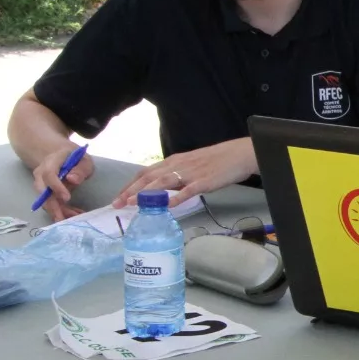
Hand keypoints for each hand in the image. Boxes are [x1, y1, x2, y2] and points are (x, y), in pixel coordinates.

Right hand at [31, 146, 96, 222]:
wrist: (61, 155)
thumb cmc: (75, 157)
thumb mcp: (83, 159)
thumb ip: (80, 169)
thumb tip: (72, 179)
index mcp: (51, 161)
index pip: (49, 174)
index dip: (56, 187)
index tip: (67, 198)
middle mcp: (41, 174)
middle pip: (43, 192)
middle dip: (53, 207)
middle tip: (64, 219)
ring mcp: (41, 184)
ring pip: (46, 201)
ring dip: (60, 212)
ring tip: (76, 217)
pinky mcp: (46, 193)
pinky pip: (52, 204)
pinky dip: (62, 211)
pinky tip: (74, 215)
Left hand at [112, 138, 257, 208]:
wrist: (241, 153)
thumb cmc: (219, 159)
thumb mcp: (192, 164)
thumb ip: (177, 174)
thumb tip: (164, 189)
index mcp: (175, 160)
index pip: (146, 172)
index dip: (130, 184)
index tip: (118, 197)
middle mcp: (179, 165)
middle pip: (149, 177)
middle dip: (131, 190)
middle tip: (116, 204)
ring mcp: (191, 173)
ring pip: (163, 182)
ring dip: (145, 193)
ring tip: (132, 204)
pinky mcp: (205, 181)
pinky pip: (188, 190)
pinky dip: (176, 198)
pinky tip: (167, 206)